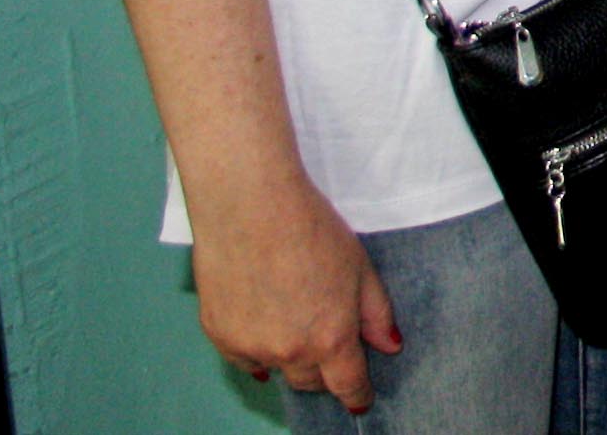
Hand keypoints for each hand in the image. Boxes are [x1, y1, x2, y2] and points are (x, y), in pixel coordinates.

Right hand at [191, 177, 399, 411]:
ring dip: (289, 358)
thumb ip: (376, 314)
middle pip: (310, 381)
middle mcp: (288, 352)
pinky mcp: (218, 334)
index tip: (361, 399)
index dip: (357, 394)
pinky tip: (264, 330)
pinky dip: (255, 352)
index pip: (346, 384)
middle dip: (324, 372)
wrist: (250, 207)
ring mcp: (249, 347)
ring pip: (275, 369)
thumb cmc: (311, 230)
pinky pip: (242, 358)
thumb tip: (389, 347)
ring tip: (295, 323)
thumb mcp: (360, 269)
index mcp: (329, 339)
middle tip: (330, 350)